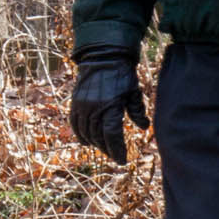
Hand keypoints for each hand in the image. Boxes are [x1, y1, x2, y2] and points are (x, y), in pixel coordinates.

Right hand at [68, 47, 144, 164]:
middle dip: (107, 149)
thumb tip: (144, 127)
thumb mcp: (133, 92)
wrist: (103, 57)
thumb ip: (137, 111)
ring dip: (95, 143)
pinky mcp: (75, 103)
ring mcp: (82, 106)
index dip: (117, 150)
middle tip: (115, 155)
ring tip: (104, 148)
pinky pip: (74, 124)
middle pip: (99, 137)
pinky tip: (86, 141)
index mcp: (110, 108)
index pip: (112, 136)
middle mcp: (94, 109)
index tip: (122, 160)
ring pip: (86, 133)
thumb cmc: (122, 75)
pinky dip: (80, 134)